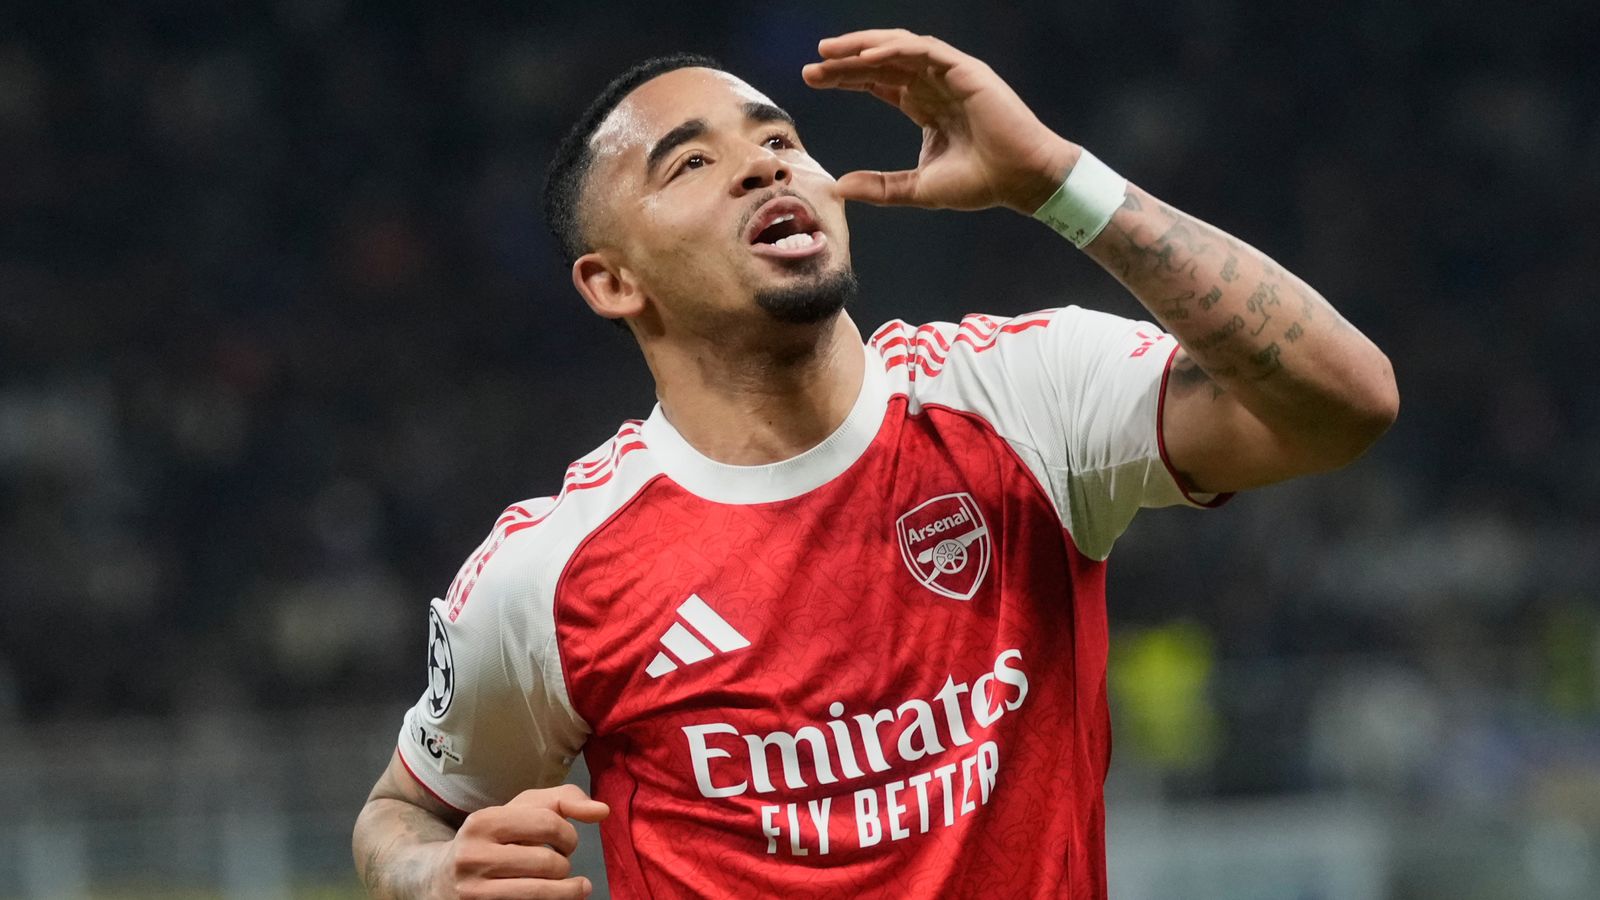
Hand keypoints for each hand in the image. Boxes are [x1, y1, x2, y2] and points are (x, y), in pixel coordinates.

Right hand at [441, 784, 609, 898]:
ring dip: (565, 890)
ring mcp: (474, 892)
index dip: (568, 834)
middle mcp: (473, 857)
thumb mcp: (518, 810)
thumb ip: (562, 801)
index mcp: (483, 822)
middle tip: (560, 863)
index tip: (566, 841)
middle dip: (565, 864)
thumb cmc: (491, 839)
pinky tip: (553, 897)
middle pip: (549, 863)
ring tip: (570, 885)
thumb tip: (602, 810)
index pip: (548, 824)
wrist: (438, 878)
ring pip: (543, 892)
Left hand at [802, 29, 1079, 213]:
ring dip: (863, 47)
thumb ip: (880, 186)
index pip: (878, 82)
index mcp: (925, 106)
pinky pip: (923, 51)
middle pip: (882, 62)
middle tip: (811, 66)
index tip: (812, 80)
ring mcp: (950, 74)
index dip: (846, 78)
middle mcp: (935, 85)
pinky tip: (865, 56)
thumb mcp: (918, 188)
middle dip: (845, 62)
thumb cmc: (980, 183)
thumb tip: (838, 188)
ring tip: (829, 52)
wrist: (1022, 180)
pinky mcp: (965, 70)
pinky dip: (893, 49)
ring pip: (898, 49)